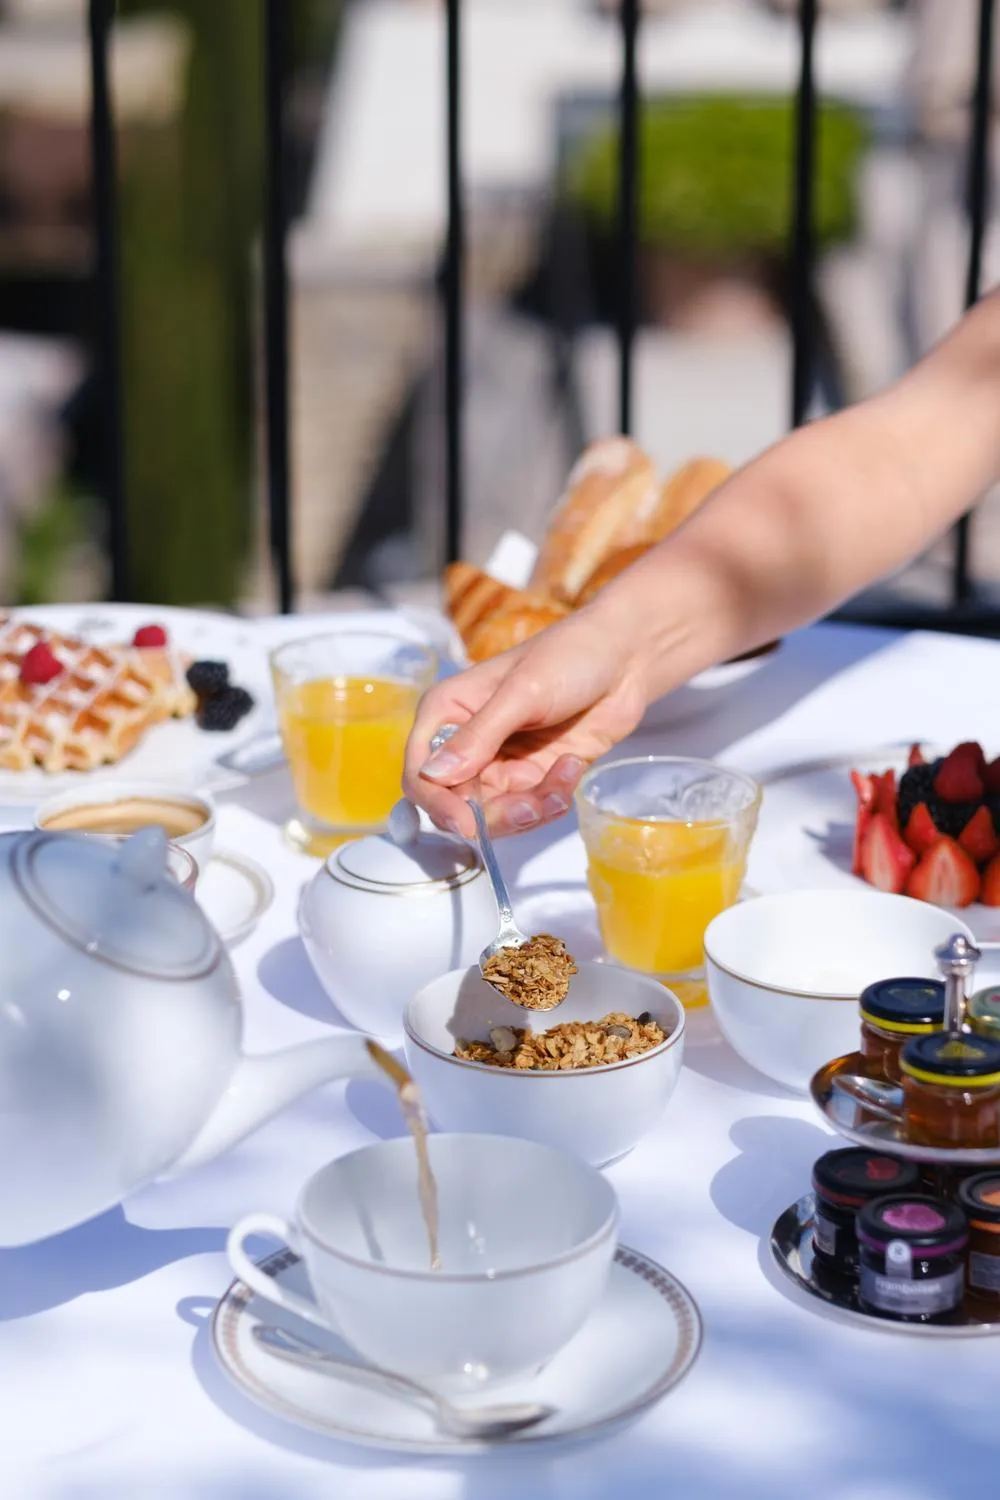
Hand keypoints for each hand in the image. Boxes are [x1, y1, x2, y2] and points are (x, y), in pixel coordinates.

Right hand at [402, 608, 649, 836]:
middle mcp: (466, 743)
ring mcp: (500, 763)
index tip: (466, 823)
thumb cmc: (568, 656)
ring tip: (565, 774)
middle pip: (459, 805)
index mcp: (448, 713)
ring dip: (532, 808)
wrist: (625, 658)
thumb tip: (434, 774)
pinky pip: (531, 809)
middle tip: (533, 805)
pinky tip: (573, 766)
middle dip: (498, 813)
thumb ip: (479, 735)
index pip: (421, 774)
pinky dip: (553, 799)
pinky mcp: (533, 777)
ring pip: (497, 815)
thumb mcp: (522, 692)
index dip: (437, 803)